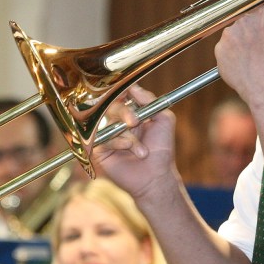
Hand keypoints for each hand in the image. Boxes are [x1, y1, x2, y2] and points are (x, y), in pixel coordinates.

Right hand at [91, 84, 177, 200]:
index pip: (121, 96)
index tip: (125, 91)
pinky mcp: (100, 150)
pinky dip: (117, 142)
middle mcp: (118, 122)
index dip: (121, 92)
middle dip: (124, 112)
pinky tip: (128, 151)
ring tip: (142, 152)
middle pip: (111, 106)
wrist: (156, 176)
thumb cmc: (162, 150)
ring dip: (127, 136)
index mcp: (132, 113)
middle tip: (135, 122)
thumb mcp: (164, 119)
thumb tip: (133, 87)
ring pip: (108, 123)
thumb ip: (150, 100)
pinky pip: (101, 138)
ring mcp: (108, 136)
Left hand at [215, 0, 263, 109]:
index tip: (251, 17)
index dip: (252, 13)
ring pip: (232, 35)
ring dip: (238, 43)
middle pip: (241, 20)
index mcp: (261, 13)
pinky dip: (231, 56)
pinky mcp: (220, 49)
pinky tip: (242, 65)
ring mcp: (229, 34)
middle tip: (256, 47)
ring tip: (251, 59)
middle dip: (247, 30)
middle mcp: (242, 20)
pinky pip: (224, 50)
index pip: (253, 5)